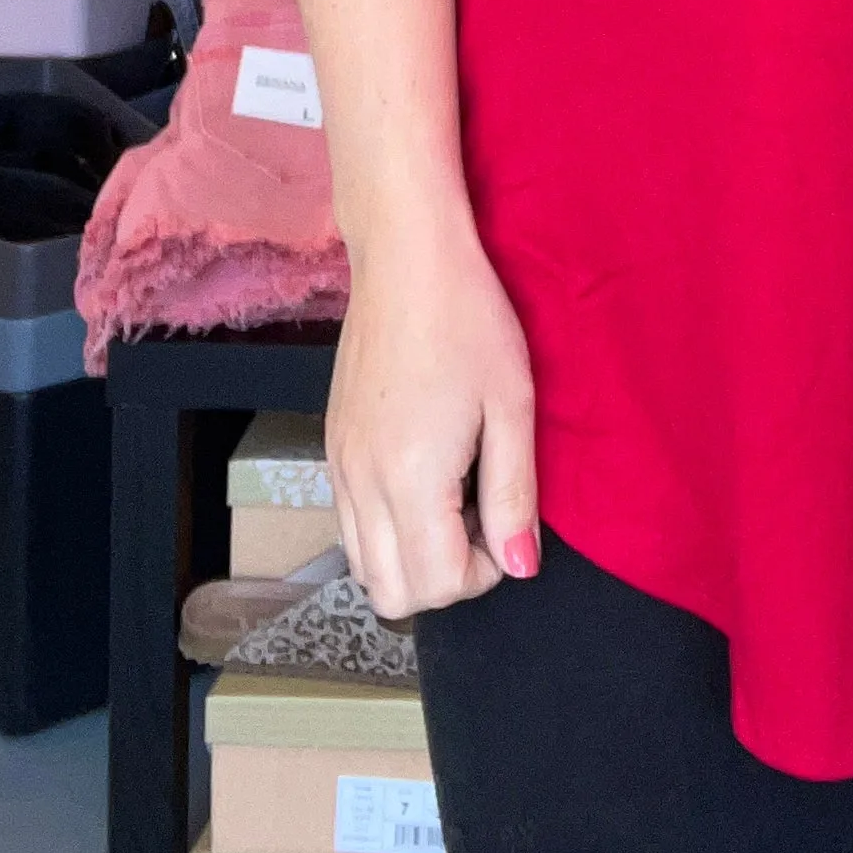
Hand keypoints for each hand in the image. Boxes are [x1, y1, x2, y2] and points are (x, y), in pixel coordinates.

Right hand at [326, 219, 538, 616]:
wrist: (406, 257)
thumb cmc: (469, 318)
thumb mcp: (511, 404)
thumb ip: (514, 494)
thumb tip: (520, 567)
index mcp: (411, 477)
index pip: (439, 585)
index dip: (486, 571)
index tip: (508, 520)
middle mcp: (363, 484)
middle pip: (393, 595)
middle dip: (447, 577)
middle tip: (484, 517)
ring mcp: (339, 468)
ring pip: (364, 569)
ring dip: (413, 559)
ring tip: (456, 497)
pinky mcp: (332, 449)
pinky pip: (350, 527)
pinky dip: (387, 532)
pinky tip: (425, 477)